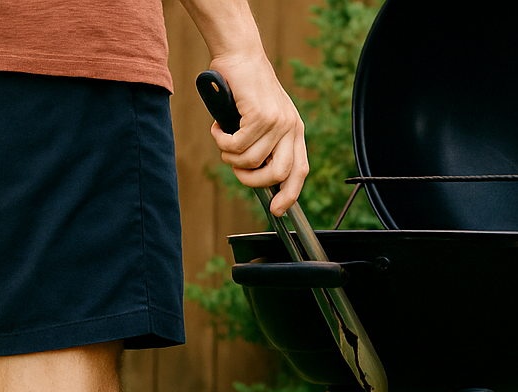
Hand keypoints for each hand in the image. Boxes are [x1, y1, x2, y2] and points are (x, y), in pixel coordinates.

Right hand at [206, 55, 306, 215]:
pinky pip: (237, 145)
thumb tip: (255, 175)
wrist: (240, 54)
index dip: (289, 195)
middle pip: (278, 174)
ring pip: (251, 161)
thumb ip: (265, 144)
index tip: (277, 210)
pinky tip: (218, 127)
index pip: (299, 172)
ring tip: (223, 138)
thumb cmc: (246, 88)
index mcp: (294, 131)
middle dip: (251, 180)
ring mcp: (278, 121)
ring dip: (230, 156)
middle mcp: (291, 127)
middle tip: (234, 166)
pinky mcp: (261, 115)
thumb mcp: (262, 119)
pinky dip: (222, 141)